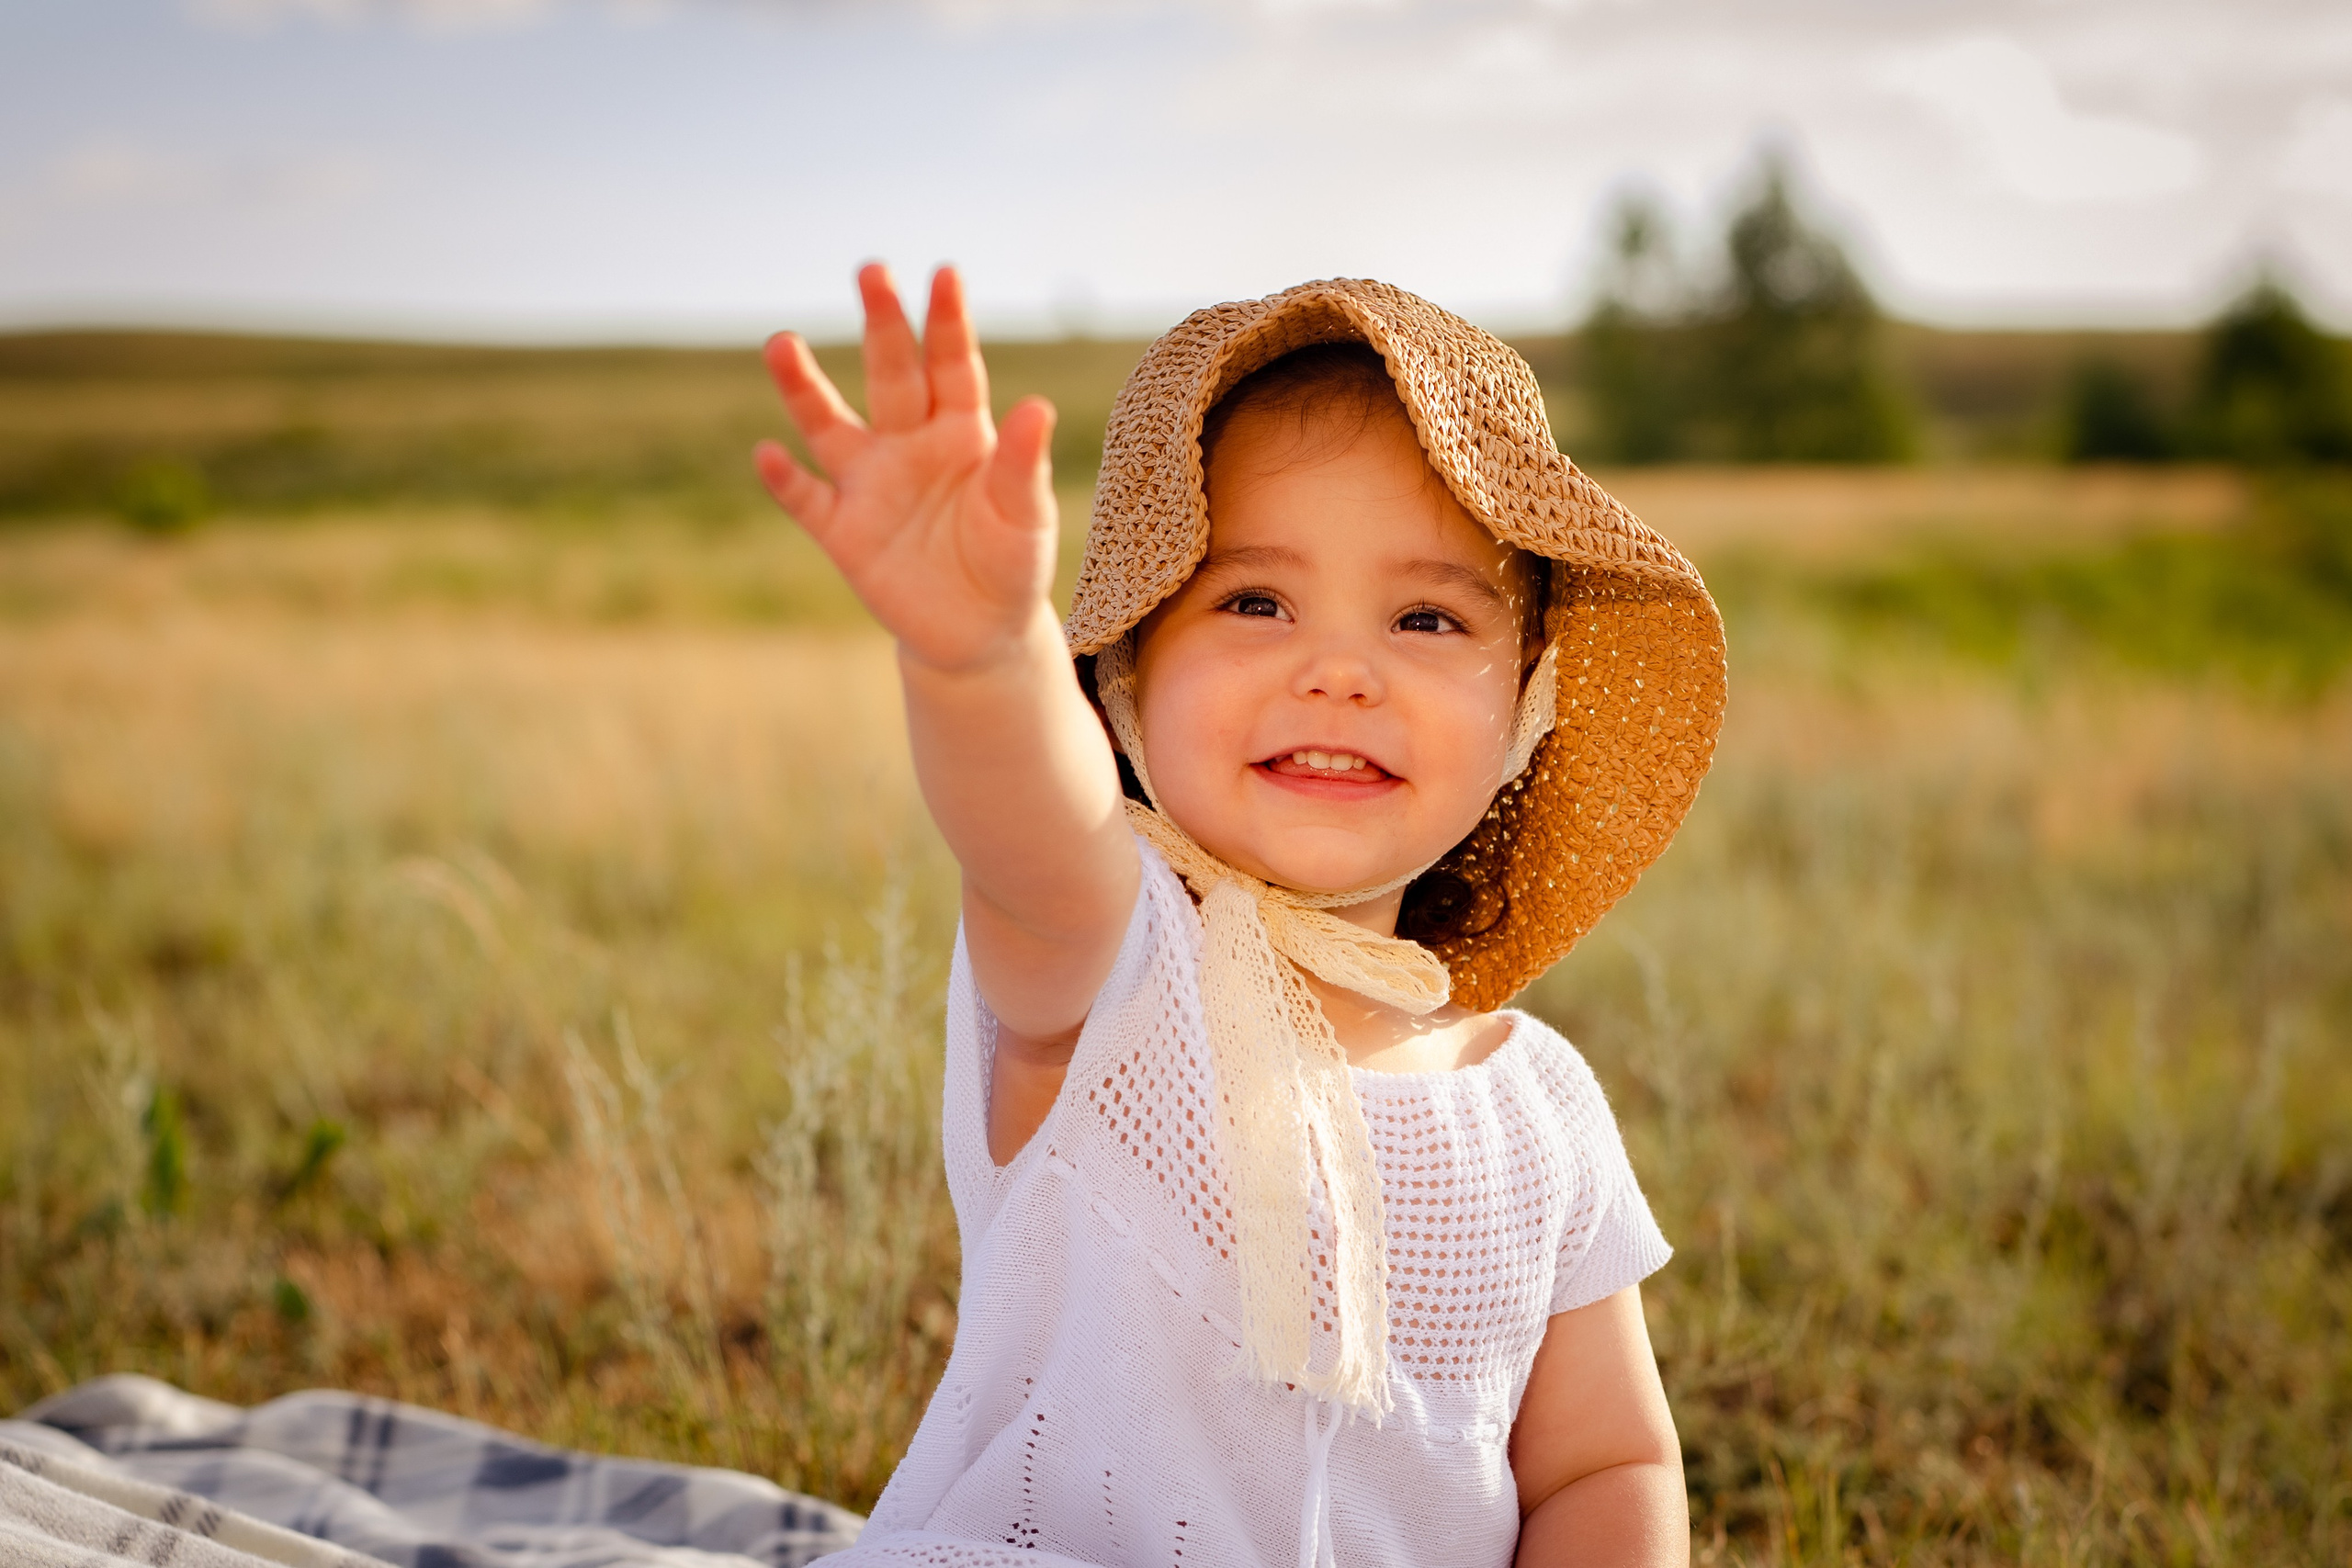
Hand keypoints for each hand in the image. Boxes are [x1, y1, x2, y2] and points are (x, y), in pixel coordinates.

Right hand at [755, 264, 1059, 674]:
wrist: (980, 633)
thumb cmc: (1010, 562)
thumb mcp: (1025, 517)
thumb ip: (1025, 465)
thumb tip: (1038, 406)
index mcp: (962, 431)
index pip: (954, 366)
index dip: (949, 323)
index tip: (945, 274)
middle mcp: (910, 444)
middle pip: (892, 376)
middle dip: (882, 324)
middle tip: (872, 270)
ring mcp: (870, 483)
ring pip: (831, 425)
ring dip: (804, 388)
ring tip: (781, 344)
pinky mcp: (842, 531)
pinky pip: (808, 500)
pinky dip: (786, 480)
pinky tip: (767, 454)